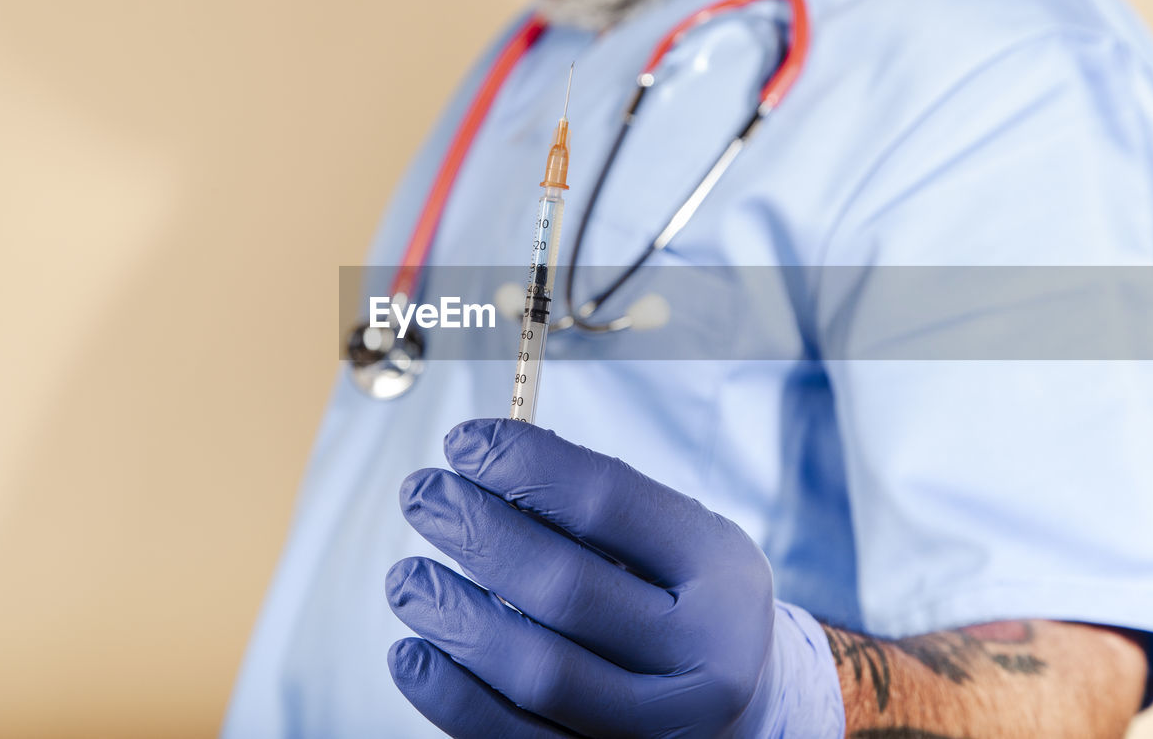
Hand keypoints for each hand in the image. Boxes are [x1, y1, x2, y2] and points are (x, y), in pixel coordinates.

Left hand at [385, 418, 843, 737]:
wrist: (745, 708)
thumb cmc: (685, 600)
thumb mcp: (677, 541)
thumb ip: (598, 507)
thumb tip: (485, 455)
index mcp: (721, 572)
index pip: (609, 501)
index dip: (526, 463)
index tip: (462, 442)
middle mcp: (705, 656)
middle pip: (566, 589)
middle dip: (479, 533)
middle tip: (421, 495)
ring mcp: (662, 728)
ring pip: (539, 675)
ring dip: (454, 618)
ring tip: (406, 579)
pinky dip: (452, 698)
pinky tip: (411, 655)